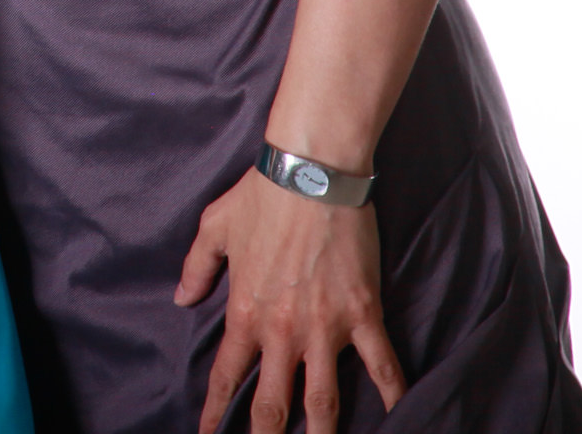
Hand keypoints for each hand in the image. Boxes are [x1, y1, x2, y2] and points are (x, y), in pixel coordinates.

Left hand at [175, 169, 406, 433]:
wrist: (312, 173)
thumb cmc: (260, 195)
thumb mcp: (213, 227)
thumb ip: (196, 268)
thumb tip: (181, 298)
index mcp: (245, 313)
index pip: (226, 375)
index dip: (216, 412)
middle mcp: (283, 332)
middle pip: (273, 404)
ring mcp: (325, 328)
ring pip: (324, 401)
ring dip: (322, 433)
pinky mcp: (363, 314)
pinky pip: (382, 365)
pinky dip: (393, 394)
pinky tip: (399, 416)